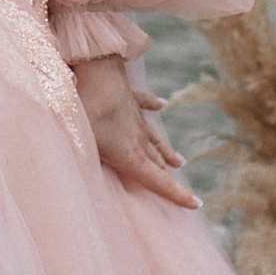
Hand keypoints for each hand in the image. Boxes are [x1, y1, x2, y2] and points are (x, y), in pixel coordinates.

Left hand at [74, 55, 197, 208]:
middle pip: (157, 162)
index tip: (196, 204)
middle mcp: (139, 138)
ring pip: (155, 137)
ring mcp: (136, 115)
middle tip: (182, 189)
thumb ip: (85, 168)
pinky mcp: (128, 95)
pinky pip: (144, 102)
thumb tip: (79, 187)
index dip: (177, 195)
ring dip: (166, 150)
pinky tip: (162, 104)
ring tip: (178, 161)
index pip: (158, 181)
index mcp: (131, 155)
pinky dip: (153, 105)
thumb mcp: (83, 147)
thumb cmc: (87, 113)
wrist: (97, 70)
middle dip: (169, 178)